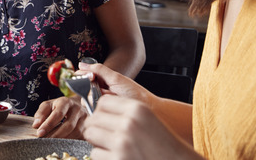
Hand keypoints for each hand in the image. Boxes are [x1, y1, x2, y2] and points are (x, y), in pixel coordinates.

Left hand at [32, 96, 84, 138]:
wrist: (76, 104)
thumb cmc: (59, 106)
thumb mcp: (48, 105)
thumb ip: (41, 113)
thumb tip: (36, 125)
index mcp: (66, 102)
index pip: (58, 114)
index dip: (48, 124)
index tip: (40, 133)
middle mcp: (78, 109)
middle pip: (69, 125)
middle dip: (56, 134)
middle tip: (46, 140)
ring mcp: (85, 118)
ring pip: (76, 132)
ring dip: (64, 139)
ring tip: (53, 143)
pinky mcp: (88, 127)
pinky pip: (81, 136)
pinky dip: (71, 141)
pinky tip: (63, 142)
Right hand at [76, 61, 151, 104]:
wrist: (147, 108)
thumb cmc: (134, 92)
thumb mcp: (116, 78)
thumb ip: (99, 70)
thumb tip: (81, 64)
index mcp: (102, 79)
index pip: (84, 76)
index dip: (82, 76)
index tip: (88, 77)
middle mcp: (99, 90)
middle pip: (83, 88)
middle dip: (91, 88)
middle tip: (103, 89)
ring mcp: (100, 102)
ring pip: (87, 100)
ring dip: (98, 98)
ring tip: (112, 98)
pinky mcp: (102, 113)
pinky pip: (93, 109)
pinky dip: (100, 107)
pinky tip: (110, 106)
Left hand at [82, 96, 199, 159]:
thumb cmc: (165, 146)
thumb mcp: (148, 120)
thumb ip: (125, 113)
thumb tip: (96, 112)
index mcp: (137, 109)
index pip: (102, 102)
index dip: (100, 111)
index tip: (103, 118)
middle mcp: (128, 123)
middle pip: (93, 118)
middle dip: (96, 127)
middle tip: (106, 136)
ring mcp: (121, 143)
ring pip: (90, 135)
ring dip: (98, 142)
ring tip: (112, 147)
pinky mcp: (117, 159)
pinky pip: (95, 153)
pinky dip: (102, 156)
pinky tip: (116, 156)